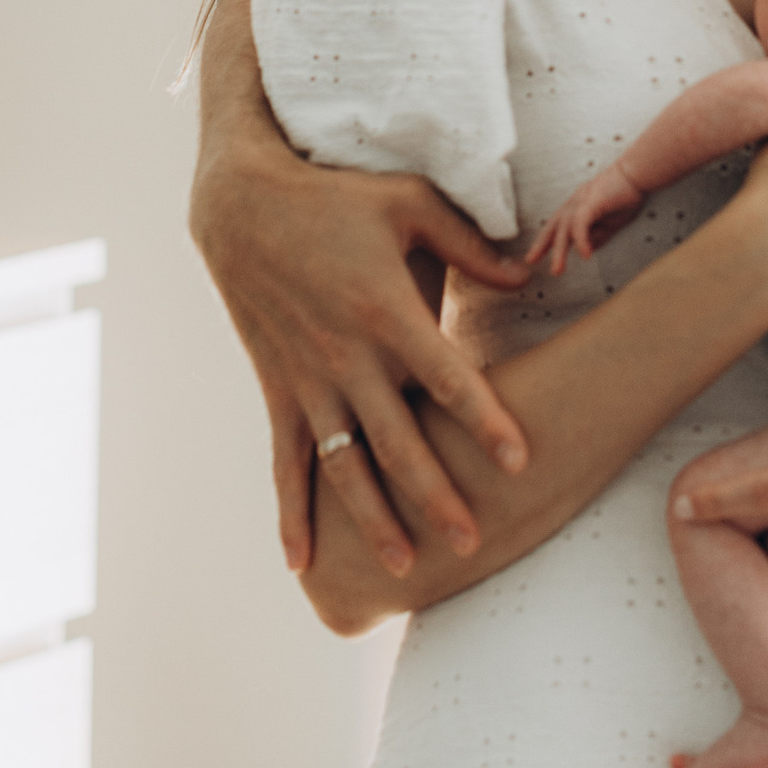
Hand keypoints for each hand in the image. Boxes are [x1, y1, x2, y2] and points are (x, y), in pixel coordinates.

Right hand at [193, 91, 532, 578]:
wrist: (242, 207)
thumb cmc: (336, 198)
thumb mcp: (409, 202)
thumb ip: (470, 244)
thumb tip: (524, 275)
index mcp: (387, 310)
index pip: (449, 379)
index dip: (487, 420)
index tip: (520, 460)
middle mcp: (348, 357)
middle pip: (400, 442)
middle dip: (438, 495)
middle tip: (474, 541)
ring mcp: (308, 381)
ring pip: (346, 467)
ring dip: (375, 520)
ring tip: (408, 569)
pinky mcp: (278, 391)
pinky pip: (286, 464)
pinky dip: (292, 515)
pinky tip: (302, 563)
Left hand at [524, 162, 645, 269]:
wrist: (637, 172)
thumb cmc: (626, 195)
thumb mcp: (610, 223)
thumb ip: (597, 236)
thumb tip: (586, 251)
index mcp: (577, 205)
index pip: (556, 225)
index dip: (544, 240)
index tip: (534, 255)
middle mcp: (574, 202)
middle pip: (553, 226)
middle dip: (541, 245)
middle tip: (531, 260)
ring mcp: (582, 200)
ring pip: (564, 228)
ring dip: (560, 251)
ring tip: (558, 270)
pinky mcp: (592, 201)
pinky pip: (580, 223)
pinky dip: (580, 239)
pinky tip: (585, 254)